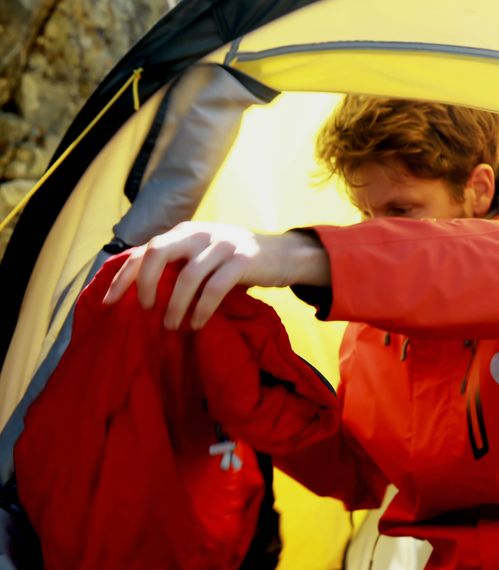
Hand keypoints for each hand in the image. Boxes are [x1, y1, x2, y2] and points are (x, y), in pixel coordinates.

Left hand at [102, 222, 328, 329]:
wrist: (286, 254)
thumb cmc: (239, 261)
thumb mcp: (206, 255)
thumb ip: (181, 264)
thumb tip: (143, 293)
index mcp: (186, 232)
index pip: (145, 250)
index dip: (124, 277)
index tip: (108, 303)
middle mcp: (200, 233)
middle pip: (158, 253)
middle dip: (144, 285)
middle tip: (146, 310)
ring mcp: (222, 245)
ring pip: (187, 277)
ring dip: (175, 306)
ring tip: (172, 327)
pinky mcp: (242, 261)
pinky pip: (214, 288)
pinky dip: (202, 309)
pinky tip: (197, 324)